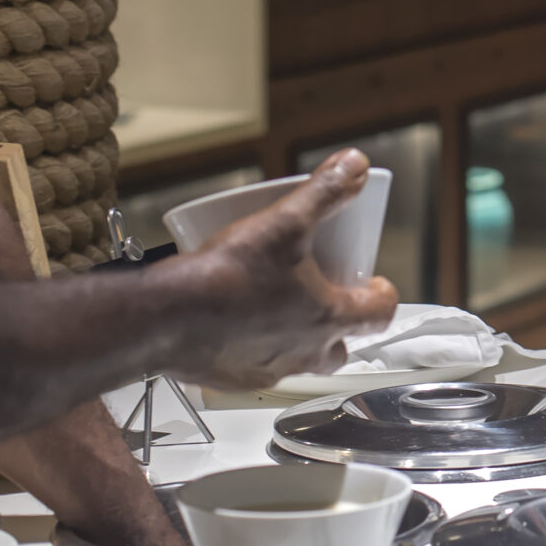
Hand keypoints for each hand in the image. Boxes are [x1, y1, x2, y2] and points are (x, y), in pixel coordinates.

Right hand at [166, 151, 398, 388]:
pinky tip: (236, 322)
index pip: (379, 315)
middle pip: (340, 347)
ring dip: (297, 336)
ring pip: (298, 359)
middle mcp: (303, 353)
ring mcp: (269, 372)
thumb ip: (325, 192)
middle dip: (340, 324)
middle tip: (326, 295)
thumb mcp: (284, 222)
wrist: (163, 319)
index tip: (376, 283)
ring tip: (277, 304)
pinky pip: (256, 368)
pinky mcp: (234, 379)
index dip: (382, 295)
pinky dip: (254, 347)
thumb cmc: (226, 279)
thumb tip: (356, 167)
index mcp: (327, 319)